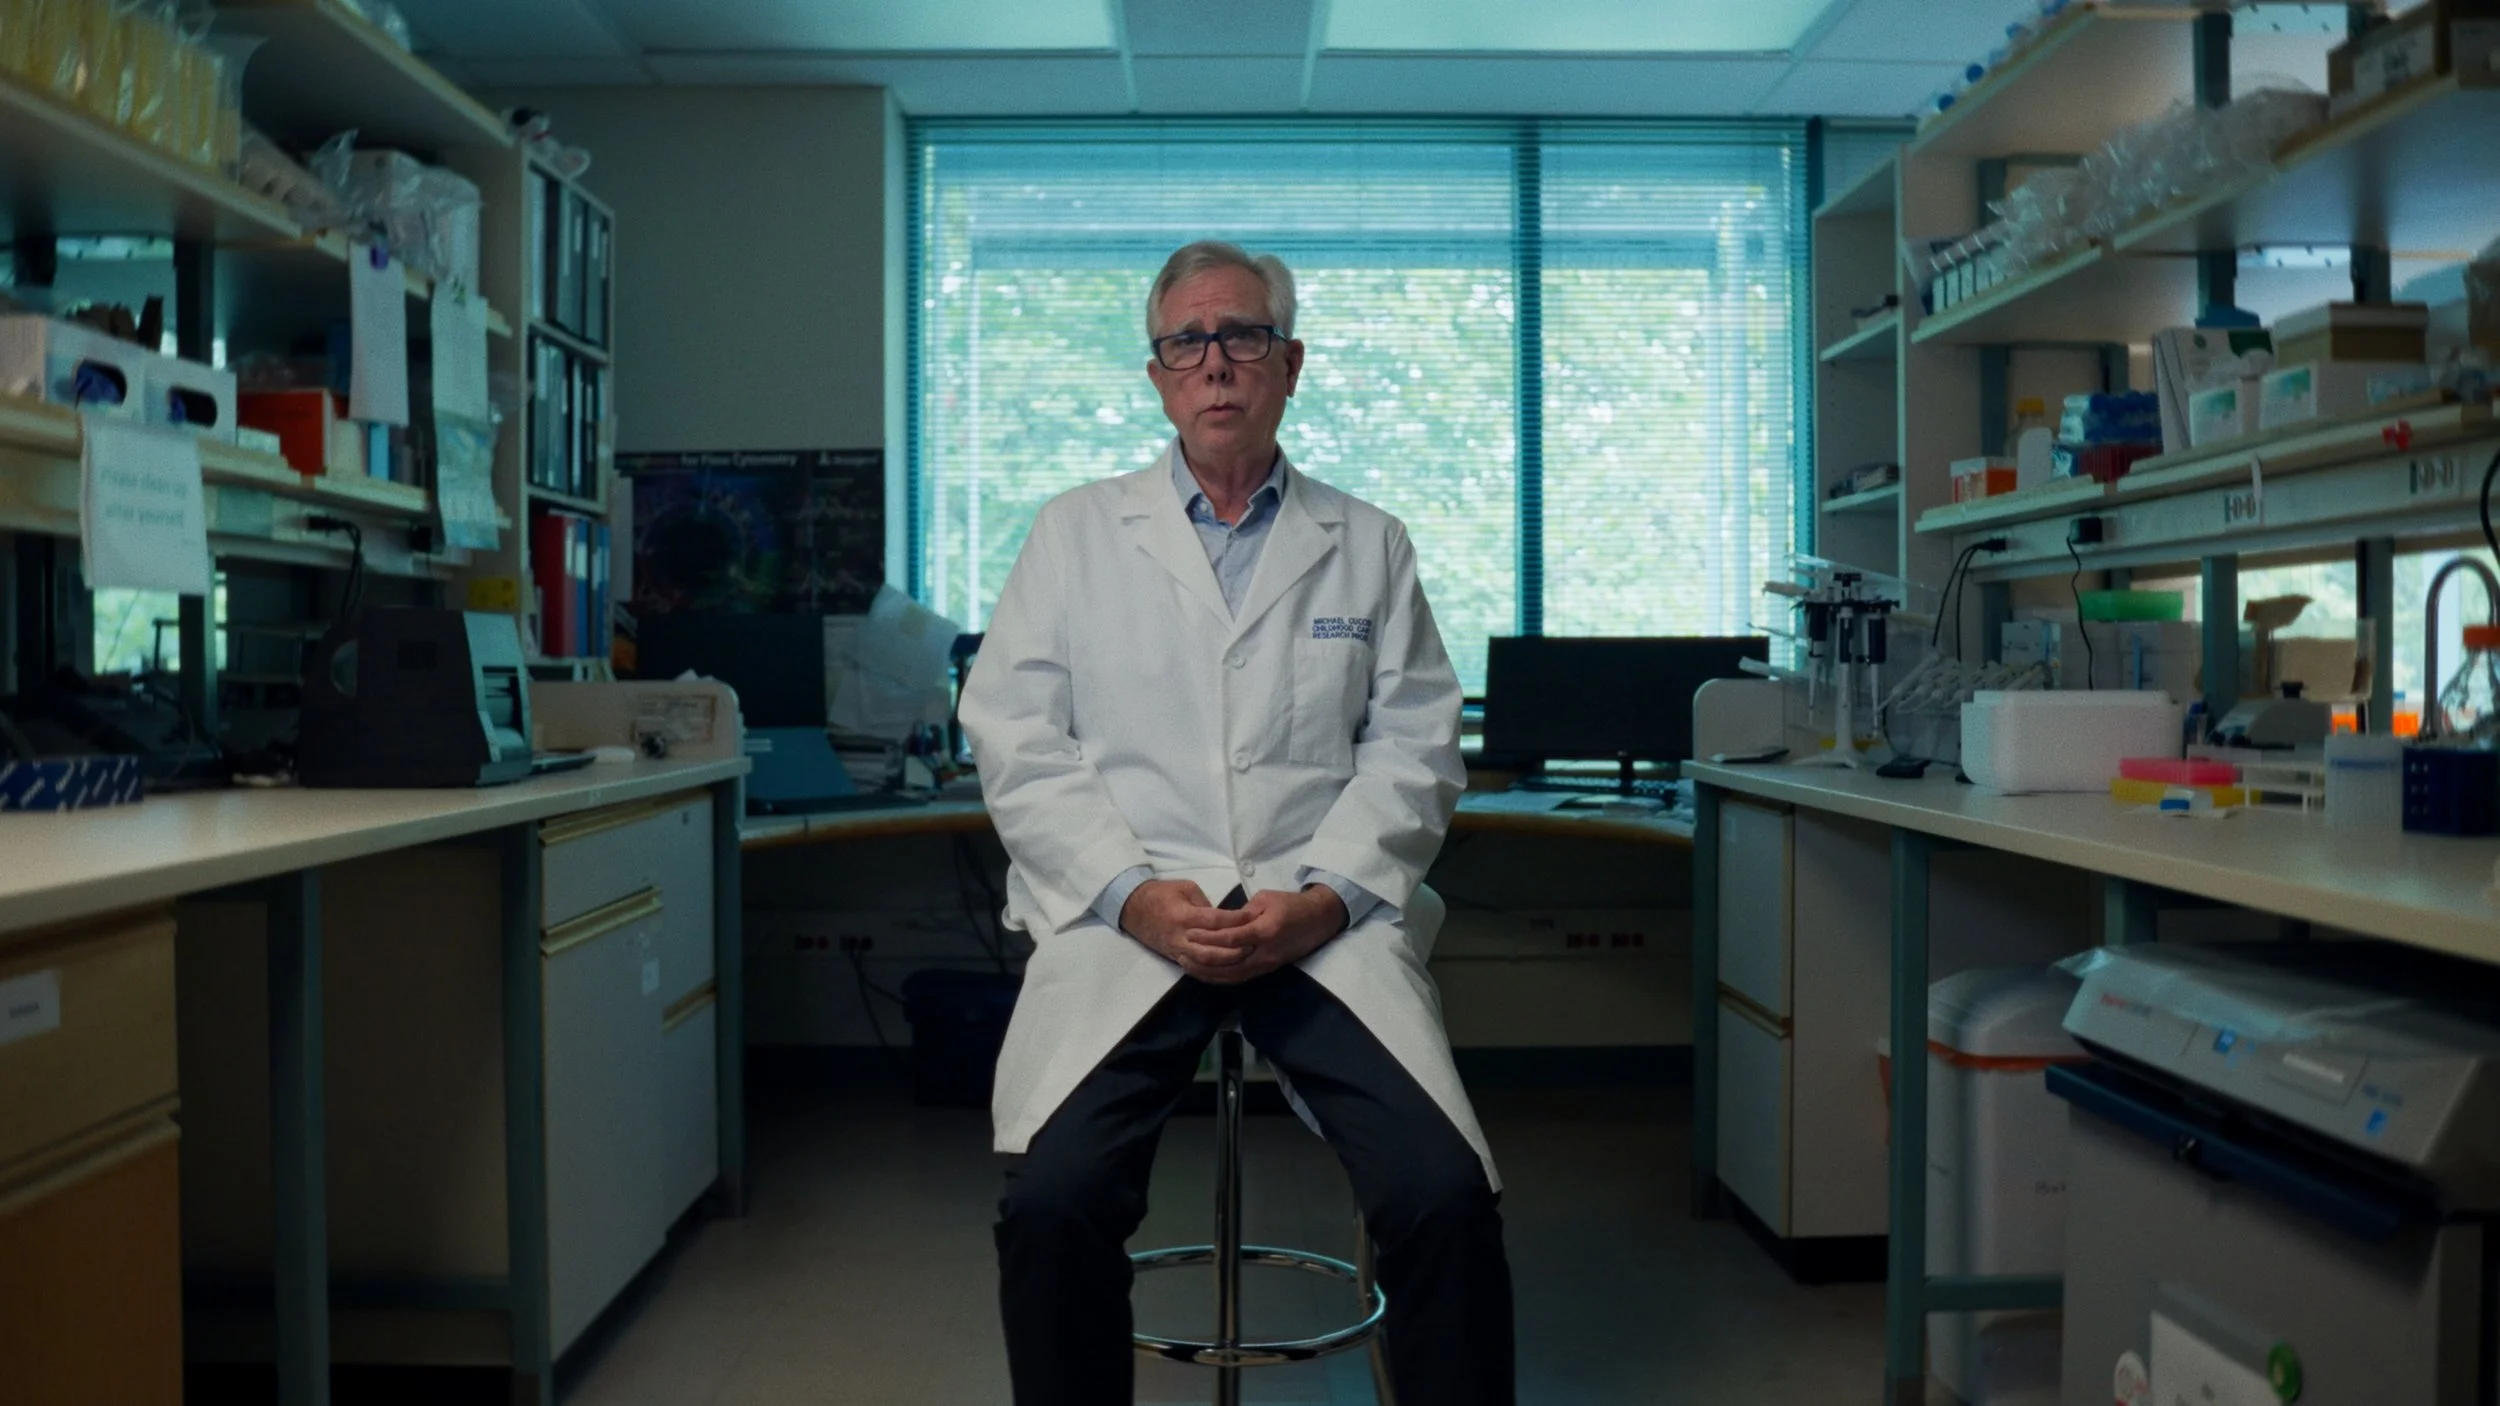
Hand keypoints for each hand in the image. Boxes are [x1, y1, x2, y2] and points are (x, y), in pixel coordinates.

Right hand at [1120, 879, 1257, 980]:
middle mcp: (1180, 937)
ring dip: (1225, 963)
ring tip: (1244, 958)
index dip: (1235, 920)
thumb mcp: (1185, 888)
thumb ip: (1205, 904)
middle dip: (1234, 950)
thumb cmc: (1160, 893)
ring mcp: (1176, 950)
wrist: (1132, 908)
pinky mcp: (1174, 957)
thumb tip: (1223, 917)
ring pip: (1204, 964)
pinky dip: (1211, 972)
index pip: (1214, 921)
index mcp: (1183, 916)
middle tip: (1253, 944)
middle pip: (1211, 950)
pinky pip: (1195, 969)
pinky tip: (1227, 970)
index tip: (1251, 917)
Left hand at [1172, 885, 1348, 986]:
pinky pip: (1240, 977)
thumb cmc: (1291, 904)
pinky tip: (1206, 974)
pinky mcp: (1267, 970)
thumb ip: (1242, 913)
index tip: (1188, 932)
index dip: (1207, 937)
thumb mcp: (1266, 899)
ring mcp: (1266, 964)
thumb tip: (1222, 922)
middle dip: (1202, 961)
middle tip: (1181, 953)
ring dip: (1208, 974)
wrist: (1319, 920)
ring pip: (1232, 976)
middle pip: (1228, 963)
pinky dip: (1221, 978)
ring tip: (1187, 966)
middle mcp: (1265, 952)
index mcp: (1265, 930)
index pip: (1230, 938)